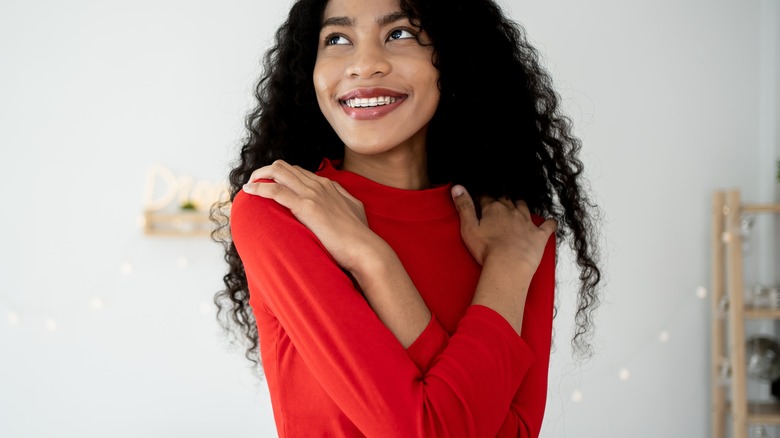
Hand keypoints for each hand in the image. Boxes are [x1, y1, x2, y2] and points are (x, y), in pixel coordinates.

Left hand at [242, 160, 376, 270]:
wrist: (365, 248)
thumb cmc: (360, 235)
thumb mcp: (354, 209)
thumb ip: (342, 199)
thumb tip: (338, 196)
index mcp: (328, 185)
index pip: (298, 171)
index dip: (281, 176)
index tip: (270, 185)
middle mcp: (319, 185)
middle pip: (285, 167)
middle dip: (265, 172)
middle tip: (254, 184)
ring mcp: (313, 194)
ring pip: (279, 172)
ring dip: (259, 176)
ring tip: (248, 186)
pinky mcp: (307, 207)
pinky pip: (277, 191)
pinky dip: (260, 188)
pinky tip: (250, 191)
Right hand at [451, 185, 556, 275]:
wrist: (509, 264)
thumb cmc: (487, 249)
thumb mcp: (469, 227)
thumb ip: (464, 206)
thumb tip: (457, 187)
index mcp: (493, 210)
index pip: (486, 198)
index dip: (482, 198)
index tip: (480, 199)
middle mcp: (511, 212)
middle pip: (506, 200)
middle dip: (501, 200)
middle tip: (498, 202)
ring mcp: (527, 222)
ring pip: (525, 208)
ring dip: (521, 205)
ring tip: (519, 205)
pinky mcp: (539, 235)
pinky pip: (548, 226)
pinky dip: (550, 223)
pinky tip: (551, 221)